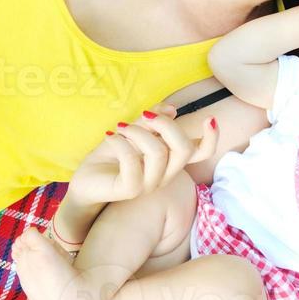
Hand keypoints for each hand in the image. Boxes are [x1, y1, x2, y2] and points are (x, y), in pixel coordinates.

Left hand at [67, 106, 217, 204]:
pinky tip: (109, 135)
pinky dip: (120, 141)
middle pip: (183, 149)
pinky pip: (132, 161)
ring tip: (120, 127)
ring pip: (158, 152)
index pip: (201, 153)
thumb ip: (150, 121)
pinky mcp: (130, 190)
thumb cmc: (111, 156)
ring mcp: (149, 184)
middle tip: (144, 115)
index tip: (209, 118)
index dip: (212, 138)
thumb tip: (171, 109)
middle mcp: (165, 174)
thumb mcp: (133, 131)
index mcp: (170, 159)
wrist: (86, 181)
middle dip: (166, 125)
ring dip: (137, 131)